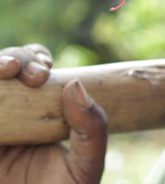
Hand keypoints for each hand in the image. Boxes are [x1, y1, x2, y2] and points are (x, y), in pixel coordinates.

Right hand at [0, 45, 106, 182]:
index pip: (34, 71)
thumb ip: (93, 129)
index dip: (36, 59)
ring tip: (7, 72)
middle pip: (8, 66)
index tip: (44, 70)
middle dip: (19, 58)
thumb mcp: (86, 167)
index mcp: (39, 112)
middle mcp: (11, 112)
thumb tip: (74, 85)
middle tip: (32, 74)